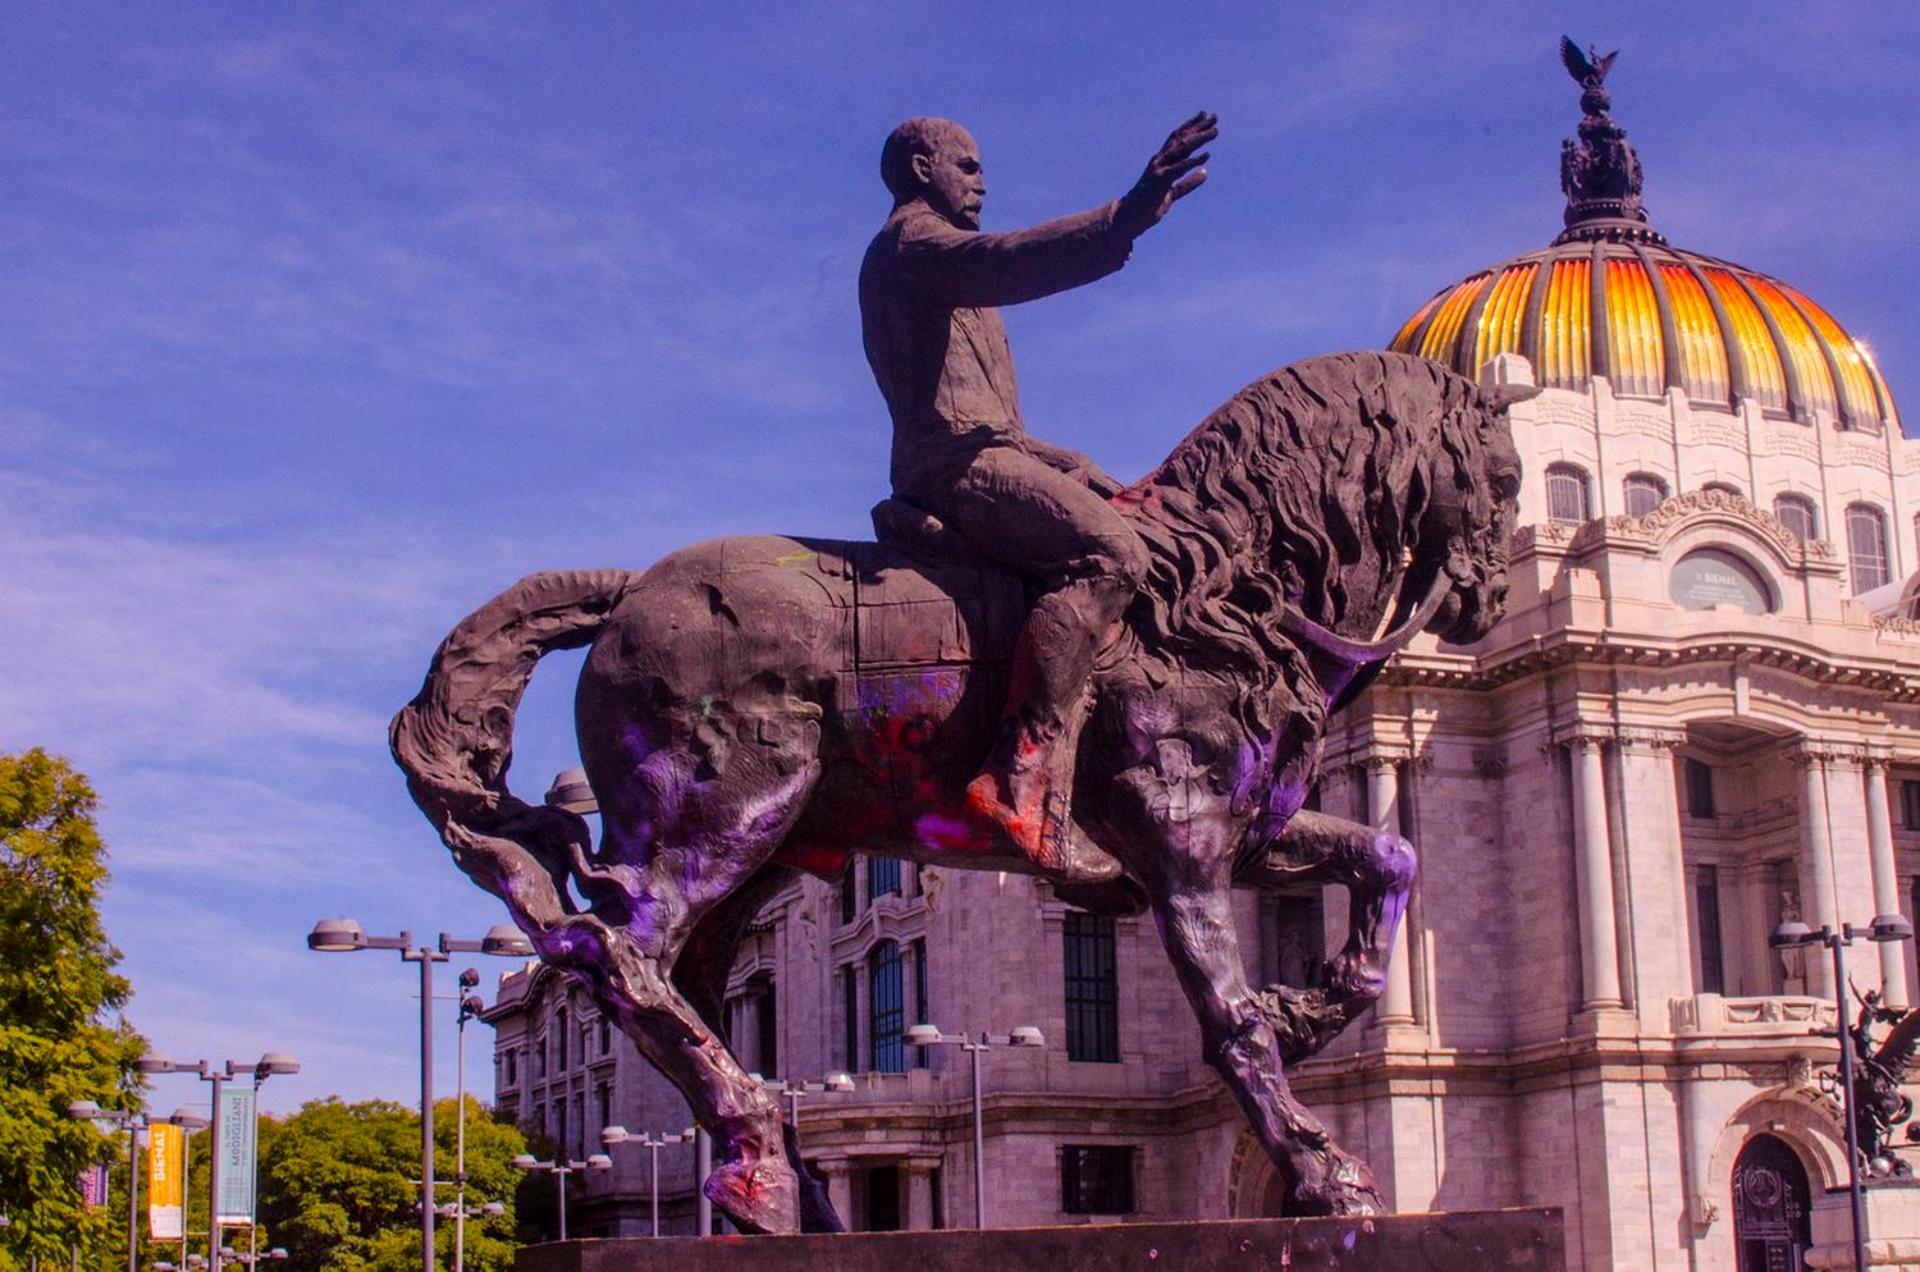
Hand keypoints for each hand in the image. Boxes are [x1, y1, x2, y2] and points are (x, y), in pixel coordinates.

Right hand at [1116, 110, 1217, 236]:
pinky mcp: (1160, 180)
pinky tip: (1206, 155)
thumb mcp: (1172, 192)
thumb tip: (1205, 173)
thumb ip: (1188, 182)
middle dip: (1198, 127)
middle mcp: (1160, 161)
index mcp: (1162, 162)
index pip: (1178, 139)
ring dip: (1199, 138)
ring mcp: (1159, 169)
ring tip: (1214, 131)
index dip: (1192, 127)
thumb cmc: (1147, 206)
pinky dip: (1193, 161)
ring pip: (1181, 149)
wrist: (1128, 217)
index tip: (1206, 117)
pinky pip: (1179, 168)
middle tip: (1214, 117)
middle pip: (1181, 139)